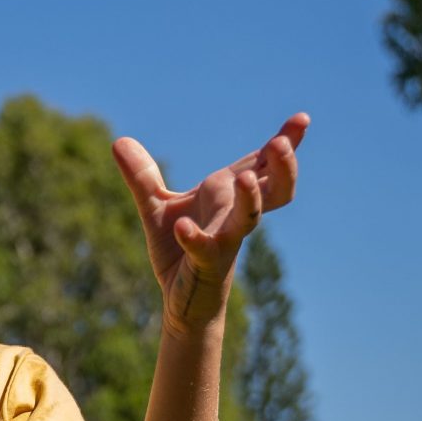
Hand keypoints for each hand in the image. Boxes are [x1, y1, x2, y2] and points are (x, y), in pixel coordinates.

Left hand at [112, 113, 307, 331]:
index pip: (263, 166)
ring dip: (250, 199)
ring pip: (249, 219)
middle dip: (283, 168)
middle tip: (280, 145)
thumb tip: (118, 141)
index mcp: (228, 197)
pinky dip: (195, 238)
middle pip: (275, 190)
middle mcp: (234, 217)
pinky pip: (205, 250)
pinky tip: (183, 226)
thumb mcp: (155, 206)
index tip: (302, 118)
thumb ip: (142, 176)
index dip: (285, 143)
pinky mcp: (207, 265)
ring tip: (243, 178)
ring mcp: (225, 241)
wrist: (180, 302)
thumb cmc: (179, 250)